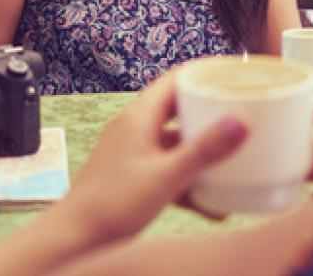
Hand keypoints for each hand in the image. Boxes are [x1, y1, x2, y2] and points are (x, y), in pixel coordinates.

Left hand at [63, 68, 246, 243]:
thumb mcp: (166, 176)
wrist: (72, 242)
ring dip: (202, 148)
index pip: (176, 78)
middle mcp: (136, 127)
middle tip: (239, 111)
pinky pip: (169, 166)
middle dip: (210, 109)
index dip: (204, 72)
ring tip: (233, 156)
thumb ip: (204, 151)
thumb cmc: (111, 205)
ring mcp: (135, 150)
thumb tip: (240, 122)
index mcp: (140, 116)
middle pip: (179, 106)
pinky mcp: (135, 173)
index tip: (232, 73)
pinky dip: (189, 177)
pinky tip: (213, 202)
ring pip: (176, 139)